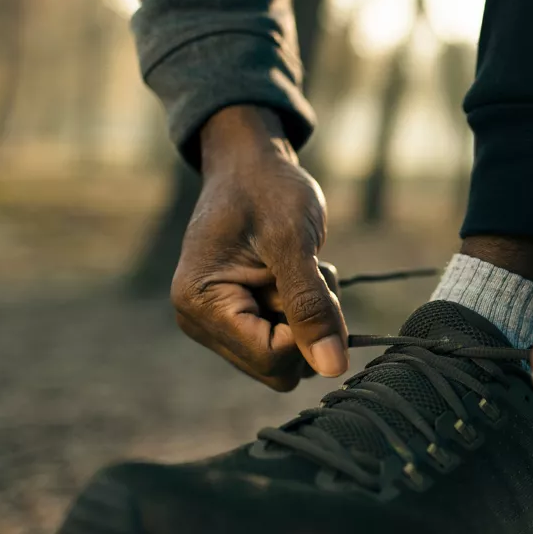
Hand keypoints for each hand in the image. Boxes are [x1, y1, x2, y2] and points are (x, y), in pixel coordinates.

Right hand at [170, 106, 347, 390]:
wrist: (250, 165)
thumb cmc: (267, 191)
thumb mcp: (294, 243)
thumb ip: (312, 307)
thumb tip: (333, 368)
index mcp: (200, 303)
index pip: (270, 357)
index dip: (306, 330)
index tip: (310, 280)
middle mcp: (199, 322)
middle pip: (276, 369)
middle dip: (304, 326)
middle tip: (303, 273)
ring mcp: (216, 325)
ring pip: (283, 360)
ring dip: (305, 319)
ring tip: (295, 270)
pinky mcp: (236, 320)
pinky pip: (282, 342)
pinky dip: (300, 314)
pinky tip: (291, 277)